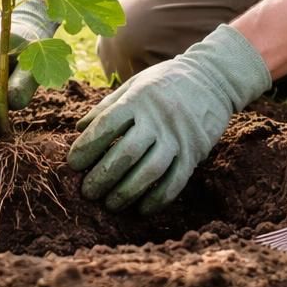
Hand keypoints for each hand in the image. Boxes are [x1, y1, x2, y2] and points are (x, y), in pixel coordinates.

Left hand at [67, 25, 271, 214]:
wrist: (213, 77)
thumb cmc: (166, 81)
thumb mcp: (135, 84)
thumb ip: (107, 106)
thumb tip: (78, 128)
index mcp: (138, 99)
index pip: (107, 125)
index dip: (87, 147)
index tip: (73, 164)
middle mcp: (157, 119)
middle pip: (126, 153)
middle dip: (103, 176)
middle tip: (87, 192)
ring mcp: (178, 137)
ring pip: (150, 171)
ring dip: (127, 192)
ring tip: (110, 205)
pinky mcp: (195, 152)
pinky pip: (175, 180)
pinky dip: (158, 198)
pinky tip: (142, 209)